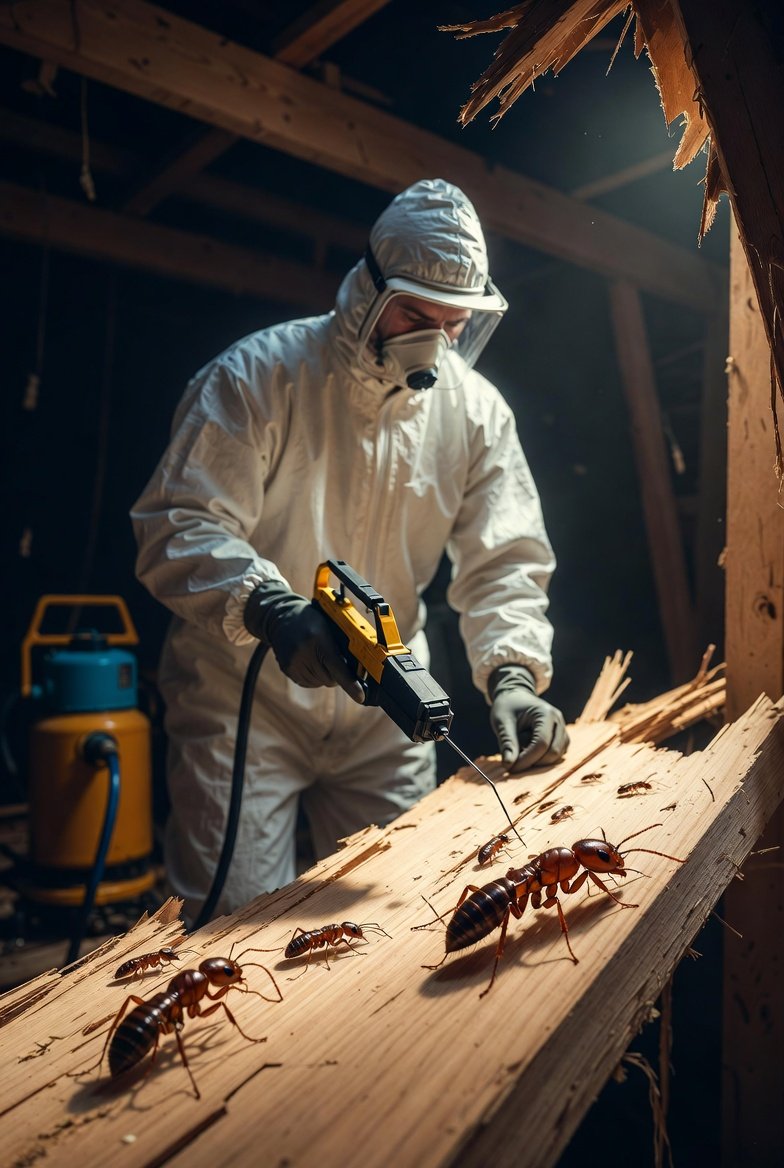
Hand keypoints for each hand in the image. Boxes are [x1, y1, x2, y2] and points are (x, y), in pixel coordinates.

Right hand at [244, 584, 364, 702]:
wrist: (280, 618)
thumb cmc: (311, 620)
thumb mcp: (329, 625)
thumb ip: (342, 645)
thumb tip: (359, 667)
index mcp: (318, 640)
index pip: (338, 668)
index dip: (351, 685)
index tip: (361, 697)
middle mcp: (304, 653)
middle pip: (330, 679)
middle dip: (337, 675)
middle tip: (335, 661)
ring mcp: (293, 663)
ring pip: (319, 683)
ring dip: (325, 675)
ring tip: (319, 657)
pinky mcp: (287, 670)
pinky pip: (308, 683)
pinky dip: (314, 676)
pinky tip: (311, 662)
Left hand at [489, 664, 568, 771]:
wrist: (515, 697)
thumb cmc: (507, 707)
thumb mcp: (502, 722)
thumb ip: (507, 743)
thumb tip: (508, 765)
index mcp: (546, 713)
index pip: (541, 744)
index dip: (526, 759)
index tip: (510, 768)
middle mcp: (559, 721)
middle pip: (552, 752)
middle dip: (533, 762)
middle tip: (513, 761)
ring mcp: (563, 730)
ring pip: (556, 756)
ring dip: (538, 760)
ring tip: (521, 748)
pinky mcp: (562, 738)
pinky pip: (557, 755)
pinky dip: (543, 759)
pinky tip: (528, 750)